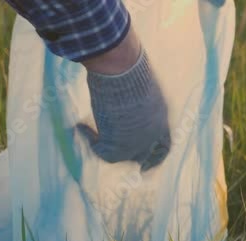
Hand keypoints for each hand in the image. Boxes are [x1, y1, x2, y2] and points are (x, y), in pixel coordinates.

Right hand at [79, 31, 170, 171]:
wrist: (123, 73)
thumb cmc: (131, 72)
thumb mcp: (144, 90)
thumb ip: (142, 103)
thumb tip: (130, 98)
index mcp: (162, 122)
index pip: (164, 147)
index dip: (155, 155)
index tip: (146, 163)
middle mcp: (153, 138)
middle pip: (145, 158)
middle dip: (132, 158)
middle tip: (115, 154)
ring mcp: (137, 145)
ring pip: (120, 155)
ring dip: (105, 143)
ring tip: (91, 130)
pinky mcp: (118, 148)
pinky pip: (100, 150)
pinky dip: (89, 138)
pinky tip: (81, 127)